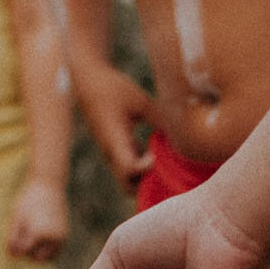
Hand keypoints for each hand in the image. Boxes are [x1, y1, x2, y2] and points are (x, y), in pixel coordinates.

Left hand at [6, 180, 67, 262]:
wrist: (49, 185)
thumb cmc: (29, 200)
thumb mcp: (17, 218)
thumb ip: (13, 238)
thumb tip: (12, 257)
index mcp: (39, 233)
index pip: (24, 252)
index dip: (16, 248)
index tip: (13, 236)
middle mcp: (53, 238)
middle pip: (37, 259)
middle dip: (28, 253)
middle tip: (23, 238)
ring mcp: (61, 238)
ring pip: (48, 259)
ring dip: (38, 255)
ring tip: (30, 239)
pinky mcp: (65, 236)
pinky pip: (55, 253)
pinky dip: (46, 251)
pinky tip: (38, 239)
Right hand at [74, 63, 153, 190]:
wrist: (86, 82)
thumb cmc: (112, 88)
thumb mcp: (140, 101)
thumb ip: (160, 120)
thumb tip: (183, 136)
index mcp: (115, 141)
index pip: (129, 169)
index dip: (145, 169)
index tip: (155, 155)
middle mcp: (111, 153)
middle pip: (128, 186)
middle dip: (146, 184)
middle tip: (164, 168)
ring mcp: (112, 153)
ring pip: (128, 178)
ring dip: (145, 175)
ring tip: (162, 159)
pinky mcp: (114, 149)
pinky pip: (128, 166)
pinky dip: (141, 165)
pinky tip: (155, 151)